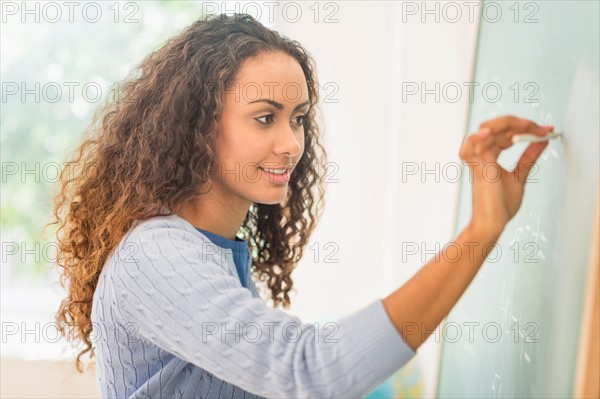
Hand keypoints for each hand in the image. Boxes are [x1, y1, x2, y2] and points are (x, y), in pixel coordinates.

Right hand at [458, 115, 552, 237]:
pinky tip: (488, 132)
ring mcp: (478, 160)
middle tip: (541, 128)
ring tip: (526, 125)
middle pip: (496, 127)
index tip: (546, 130)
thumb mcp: (520, 175)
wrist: (493, 223)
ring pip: (485, 130)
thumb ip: (528, 157)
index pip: (505, 132)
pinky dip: (476, 138)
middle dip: (521, 124)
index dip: (526, 128)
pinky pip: (470, 147)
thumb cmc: (500, 204)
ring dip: (506, 124)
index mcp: (489, 155)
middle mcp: (481, 155)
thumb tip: (542, 140)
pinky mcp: (477, 169)